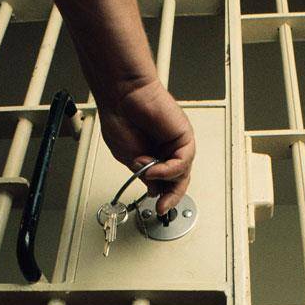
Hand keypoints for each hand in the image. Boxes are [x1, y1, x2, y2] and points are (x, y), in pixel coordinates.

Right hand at [98, 78, 194, 213]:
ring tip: (146, 171)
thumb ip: (143, 175)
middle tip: (163, 207)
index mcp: (153, 156)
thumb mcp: (128, 158)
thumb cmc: (121, 118)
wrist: (122, 95)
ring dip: (163, 178)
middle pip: (178, 181)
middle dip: (172, 196)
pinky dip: (169, 169)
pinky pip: (183, 161)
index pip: (166, 183)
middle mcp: (167, 151)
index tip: (158, 208)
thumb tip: (155, 189)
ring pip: (181, 173)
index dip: (163, 197)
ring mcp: (176, 144)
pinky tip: (153, 167)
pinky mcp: (184, 137)